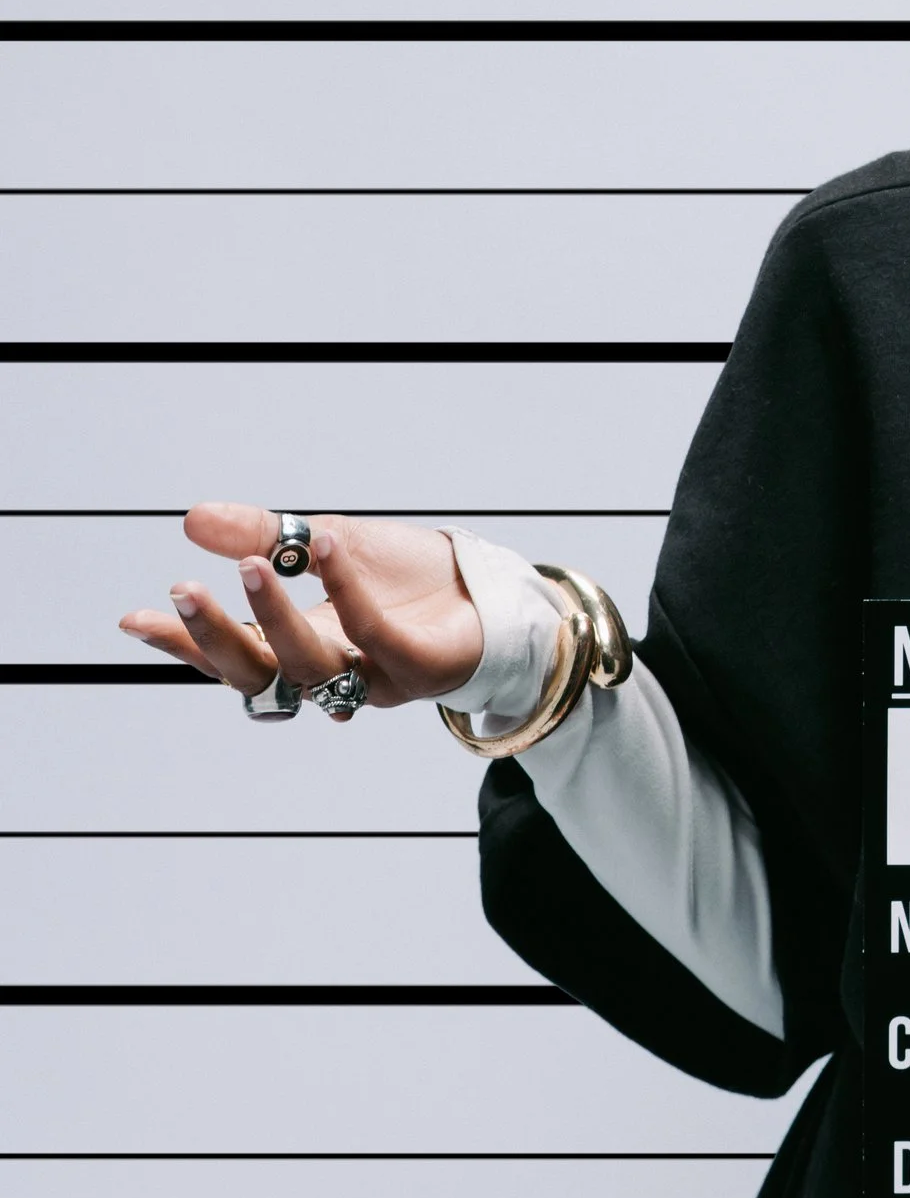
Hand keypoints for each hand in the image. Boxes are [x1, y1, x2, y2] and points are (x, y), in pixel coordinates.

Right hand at [119, 506, 484, 712]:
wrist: (488, 584)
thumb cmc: (406, 577)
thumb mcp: (324, 542)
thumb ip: (263, 534)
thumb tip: (192, 519)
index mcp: (300, 649)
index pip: (233, 658)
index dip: (185, 644)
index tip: (134, 618)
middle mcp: (332, 672)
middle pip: (261, 676)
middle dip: (220, 638)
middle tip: (186, 592)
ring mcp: (376, 677)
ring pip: (311, 661)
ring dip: (275, 613)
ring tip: (252, 561)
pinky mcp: (422, 667)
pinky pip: (373, 633)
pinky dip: (345, 588)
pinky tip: (323, 544)